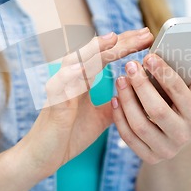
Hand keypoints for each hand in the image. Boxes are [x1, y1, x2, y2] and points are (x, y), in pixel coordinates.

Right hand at [19, 28, 153, 177]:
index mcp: (82, 79)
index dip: (125, 44)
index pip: (106, 54)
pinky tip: (85, 67)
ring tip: (113, 39)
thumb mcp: (101, 116)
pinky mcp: (52, 102)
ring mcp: (60, 87)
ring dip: (94, 49)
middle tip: (144, 33)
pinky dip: (73, 73)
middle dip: (120, 41)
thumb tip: (136, 94)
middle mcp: (70, 77)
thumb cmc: (69, 135)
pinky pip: (61, 83)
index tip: (147, 37)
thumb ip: (116, 102)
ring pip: (76, 60)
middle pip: (95, 51)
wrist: (43, 157)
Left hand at [112, 38, 190, 163]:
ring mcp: (166, 149)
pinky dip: (119, 117)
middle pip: (157, 110)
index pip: (179, 91)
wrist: (180, 138)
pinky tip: (115, 99)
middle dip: (141, 85)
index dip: (163, 73)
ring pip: (140, 125)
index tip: (148, 56)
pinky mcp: (149, 156)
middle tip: (129, 65)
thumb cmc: (187, 105)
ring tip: (119, 79)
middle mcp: (183, 134)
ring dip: (127, 100)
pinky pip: (129, 138)